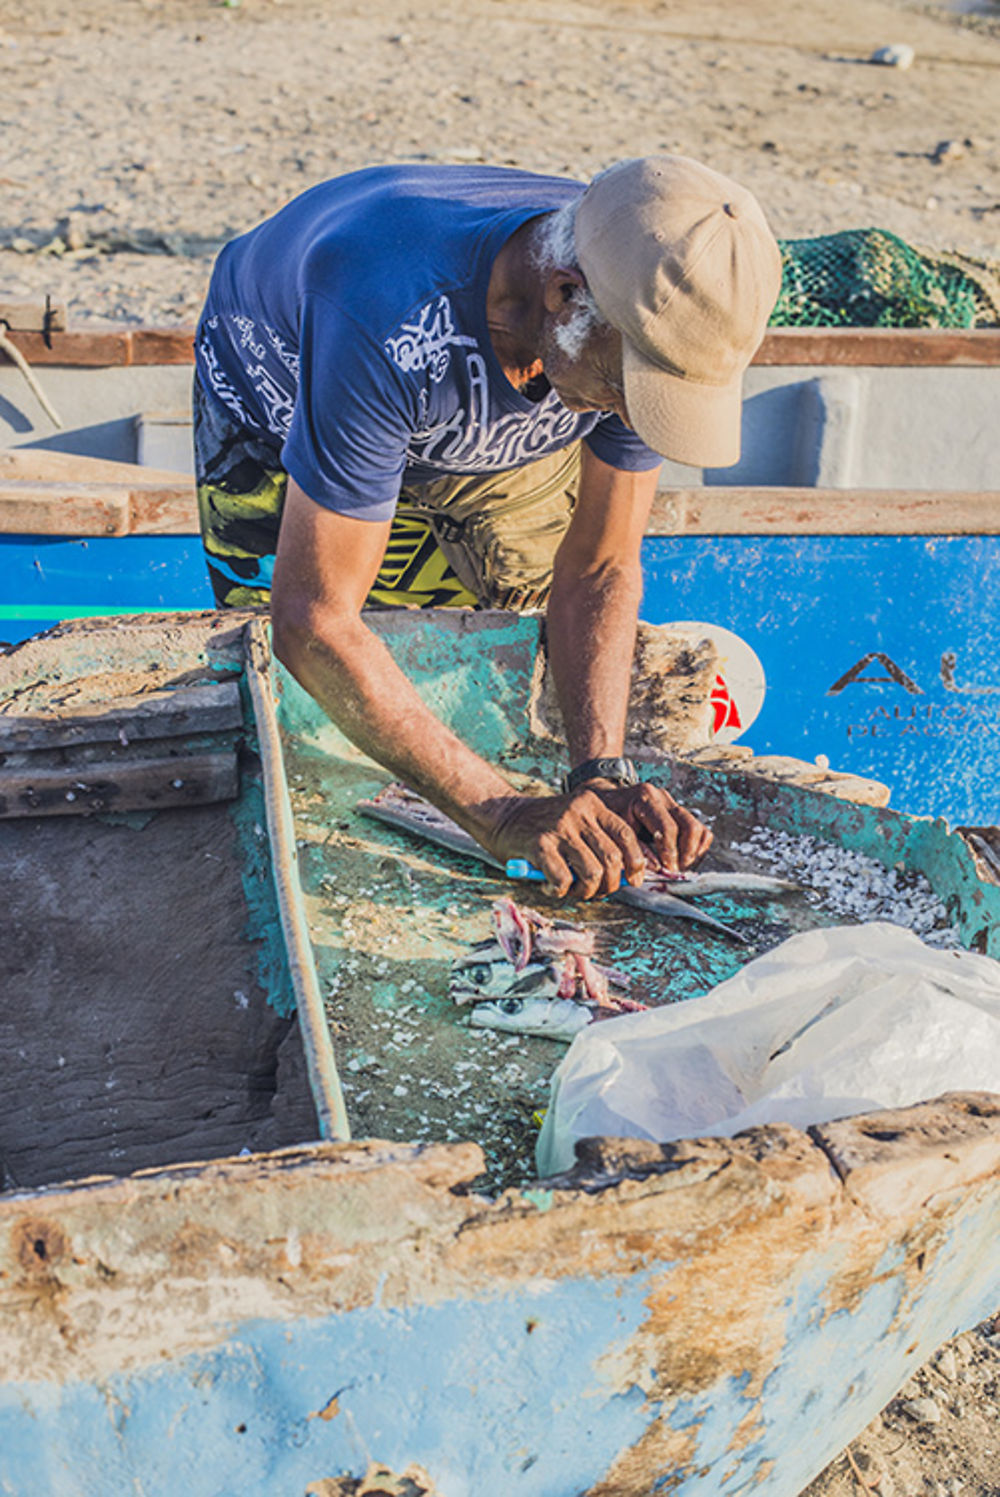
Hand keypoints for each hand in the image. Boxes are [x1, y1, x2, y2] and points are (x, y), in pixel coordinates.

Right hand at [484, 789, 648, 899]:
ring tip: (573, 891)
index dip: (635, 863)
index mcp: (592, 804)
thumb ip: (597, 842)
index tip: (633, 880)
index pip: (626, 835)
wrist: (502, 816)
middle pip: (612, 859)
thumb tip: (623, 878)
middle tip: (596, 891)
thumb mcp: (575, 822)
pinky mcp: (540, 844)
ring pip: (592, 873)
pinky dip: (560, 892)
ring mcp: (560, 828)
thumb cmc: (542, 827)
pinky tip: (550, 887)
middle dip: (609, 885)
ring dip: (585, 891)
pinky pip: (563, 880)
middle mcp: (579, 813)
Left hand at [581, 779, 712, 872]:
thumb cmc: (609, 815)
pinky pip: (701, 830)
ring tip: (680, 866)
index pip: (667, 827)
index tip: (668, 869)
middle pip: (689, 826)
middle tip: (676, 870)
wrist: (607, 798)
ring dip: (694, 852)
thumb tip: (657, 869)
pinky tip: (685, 859)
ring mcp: (673, 803)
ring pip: (698, 828)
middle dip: (686, 853)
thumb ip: (635, 850)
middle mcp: (663, 797)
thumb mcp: (615, 831)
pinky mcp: (680, 812)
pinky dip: (698, 847)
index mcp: (644, 798)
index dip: (670, 852)